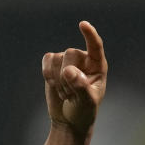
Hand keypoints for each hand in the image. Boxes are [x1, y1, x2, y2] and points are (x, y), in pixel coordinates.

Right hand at [41, 21, 106, 135]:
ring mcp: (67, 60)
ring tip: (67, 93)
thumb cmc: (84, 111)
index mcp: (98, 66)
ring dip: (58, 80)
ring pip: (57, 59)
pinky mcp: (53, 64)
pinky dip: (48, 75)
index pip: (96, 46)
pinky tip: (56, 87)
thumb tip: (68, 70)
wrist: (69, 120)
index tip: (83, 25)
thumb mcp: (86, 103)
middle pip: (70, 54)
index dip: (90, 35)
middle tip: (72, 94)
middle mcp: (84, 59)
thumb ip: (80, 86)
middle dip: (67, 76)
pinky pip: (46, 61)